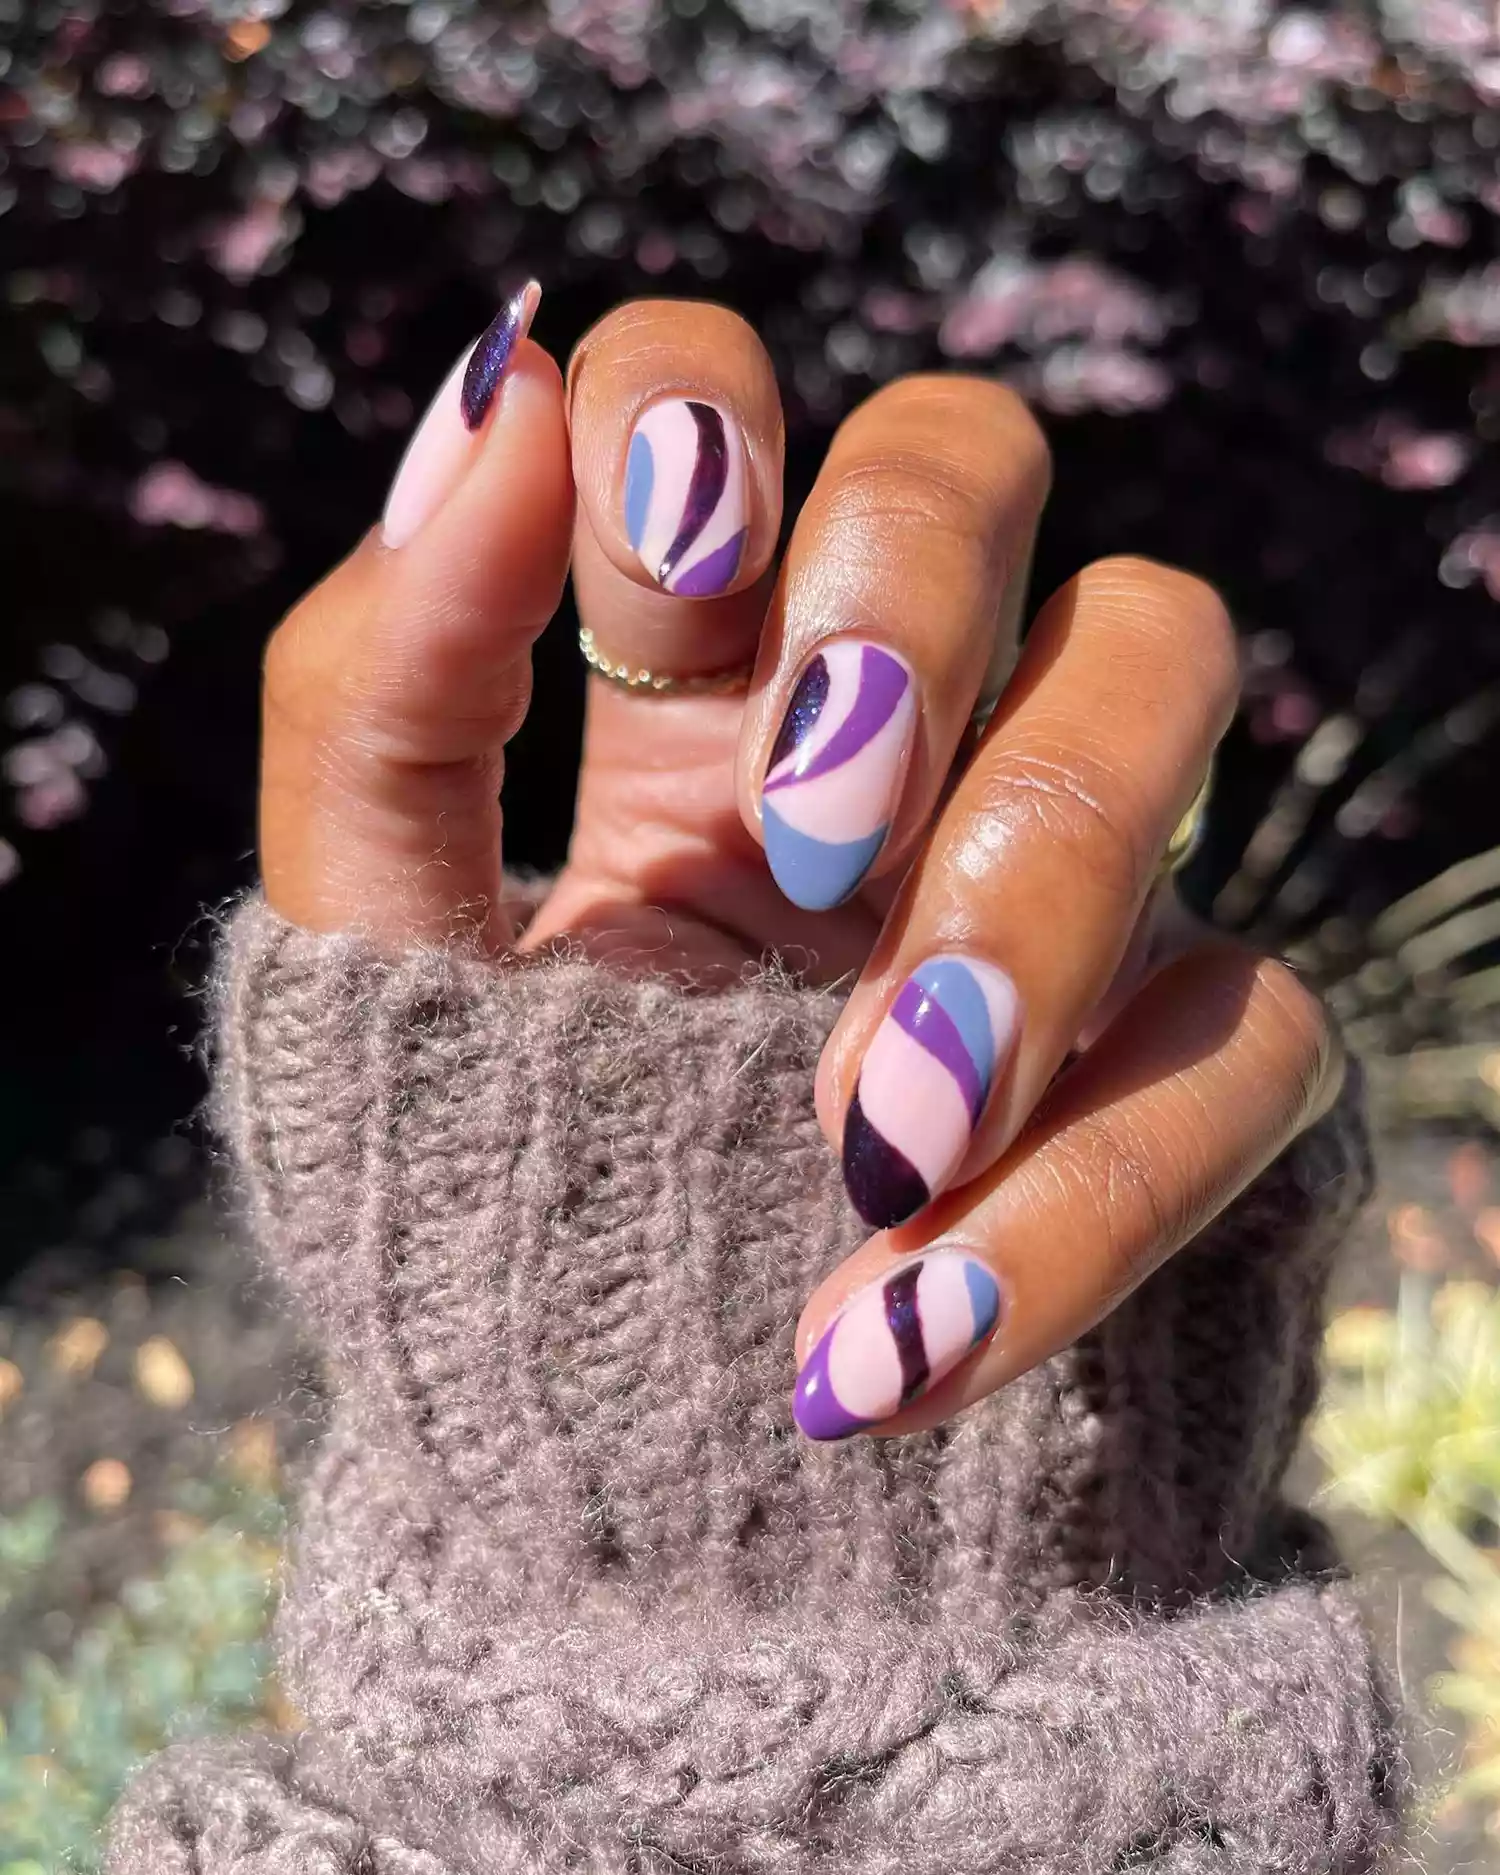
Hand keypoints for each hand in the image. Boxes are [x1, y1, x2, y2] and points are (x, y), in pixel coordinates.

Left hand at [260, 289, 1340, 1438]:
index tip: (664, 567)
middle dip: (905, 597)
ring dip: (1029, 890)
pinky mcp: (1191, 1058)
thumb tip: (498, 390)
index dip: (705, 415)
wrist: (625, 1494)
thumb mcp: (371, 962)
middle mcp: (888, 735)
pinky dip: (1082, 1199)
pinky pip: (1240, 1038)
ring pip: (1160, 675)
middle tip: (802, 839)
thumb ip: (377, 694)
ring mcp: (1062, 871)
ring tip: (868, 1134)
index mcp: (680, 697)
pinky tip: (906, 1343)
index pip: (720, 395)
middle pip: (974, 454)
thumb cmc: (489, 1211)